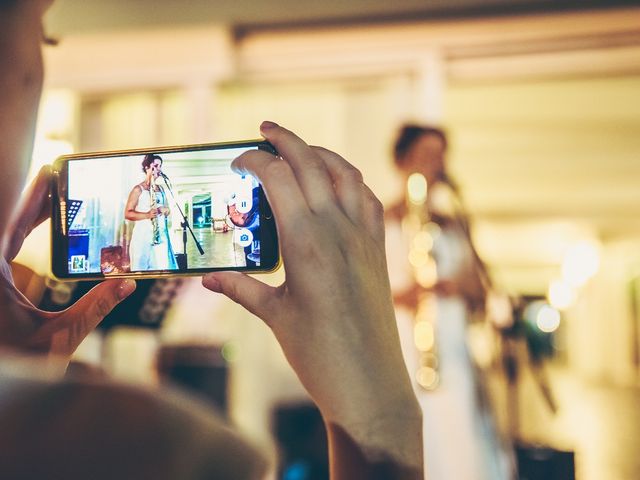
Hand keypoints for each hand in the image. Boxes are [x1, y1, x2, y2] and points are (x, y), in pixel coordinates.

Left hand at [0, 166, 135, 367]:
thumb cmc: (18, 366)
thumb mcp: (61, 336)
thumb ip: (95, 306)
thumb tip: (127, 282)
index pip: (11, 228)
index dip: (32, 200)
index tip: (48, 174)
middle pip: (9, 230)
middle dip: (35, 206)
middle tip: (59, 182)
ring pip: (6, 242)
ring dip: (29, 222)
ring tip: (55, 204)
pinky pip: (7, 257)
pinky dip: (24, 241)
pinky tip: (43, 237)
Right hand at [203, 123, 421, 475]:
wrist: (370, 382)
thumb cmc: (319, 354)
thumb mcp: (274, 317)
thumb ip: (240, 289)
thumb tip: (206, 280)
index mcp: (306, 242)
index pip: (278, 179)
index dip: (255, 161)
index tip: (238, 161)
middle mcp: (338, 230)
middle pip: (311, 163)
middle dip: (287, 139)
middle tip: (266, 129)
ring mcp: (363, 236)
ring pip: (345, 173)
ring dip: (321, 153)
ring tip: (299, 148)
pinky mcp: (378, 248)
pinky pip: (368, 198)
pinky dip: (350, 179)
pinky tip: (336, 183)